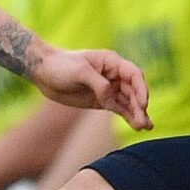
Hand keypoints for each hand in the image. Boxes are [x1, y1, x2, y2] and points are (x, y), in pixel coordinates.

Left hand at [31, 45, 151, 130]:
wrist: (43, 73)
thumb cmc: (61, 66)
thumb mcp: (79, 71)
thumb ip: (98, 84)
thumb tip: (112, 99)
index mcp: (111, 62)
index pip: (134, 75)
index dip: (141, 89)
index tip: (142, 104)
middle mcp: (114, 75)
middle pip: (133, 91)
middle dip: (140, 106)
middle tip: (144, 122)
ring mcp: (109, 89)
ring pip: (128, 102)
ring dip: (137, 114)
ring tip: (146, 127)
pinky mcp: (102, 101)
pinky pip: (119, 109)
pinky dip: (128, 116)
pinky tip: (137, 127)